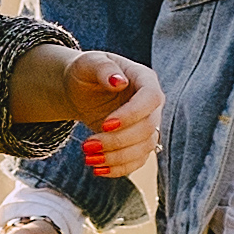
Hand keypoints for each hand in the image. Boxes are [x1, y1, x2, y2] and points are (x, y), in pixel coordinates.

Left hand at [13, 44, 159, 173]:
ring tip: (88, 158)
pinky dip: (119, 169)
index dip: (132, 115)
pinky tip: (98, 170)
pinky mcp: (137, 142)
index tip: (105, 125)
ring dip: (116, 157)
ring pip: (144, 148)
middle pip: (148, 128)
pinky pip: (137, 161)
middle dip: (117, 141)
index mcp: (145, 79)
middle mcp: (151, 104)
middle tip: (87, 145)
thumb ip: (103, 68)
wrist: (81, 89)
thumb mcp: (88, 63)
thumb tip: (119, 81)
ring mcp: (147, 125)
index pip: (150, 98)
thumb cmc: (86, 72)